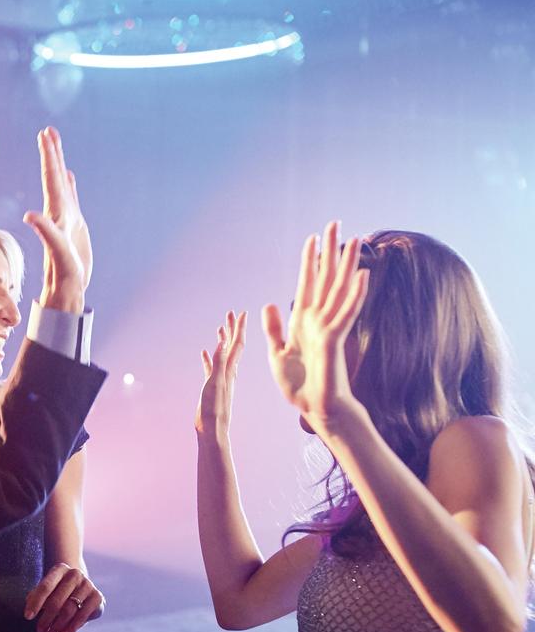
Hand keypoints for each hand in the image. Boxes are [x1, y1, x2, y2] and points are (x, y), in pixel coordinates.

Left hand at [23, 127, 90, 313]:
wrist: (67, 290)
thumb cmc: (64, 276)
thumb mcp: (57, 253)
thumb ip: (47, 232)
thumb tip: (31, 215)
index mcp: (57, 214)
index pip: (52, 179)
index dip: (50, 157)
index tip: (45, 134)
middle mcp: (60, 214)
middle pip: (55, 178)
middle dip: (52, 154)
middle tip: (48, 131)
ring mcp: (66, 220)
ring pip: (62, 186)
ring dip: (59, 165)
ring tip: (54, 145)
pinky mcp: (73, 228)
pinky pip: (71, 200)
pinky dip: (70, 186)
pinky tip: (70, 177)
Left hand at [24, 563, 104, 631]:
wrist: (80, 587)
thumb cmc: (57, 589)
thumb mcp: (46, 590)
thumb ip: (36, 597)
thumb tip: (29, 611)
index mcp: (59, 569)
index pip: (45, 587)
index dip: (36, 603)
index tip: (27, 617)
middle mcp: (75, 574)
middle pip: (57, 600)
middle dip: (46, 618)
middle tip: (39, 631)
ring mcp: (88, 585)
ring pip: (69, 610)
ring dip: (58, 626)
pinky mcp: (98, 597)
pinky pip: (82, 616)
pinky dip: (71, 628)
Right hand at [196, 310, 246, 436]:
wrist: (213, 430)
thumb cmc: (214, 410)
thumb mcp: (216, 384)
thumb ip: (219, 363)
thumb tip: (223, 343)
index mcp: (230, 370)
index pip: (237, 344)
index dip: (238, 328)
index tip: (241, 313)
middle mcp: (228, 372)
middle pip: (232, 346)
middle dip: (232, 329)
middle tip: (231, 314)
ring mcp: (221, 378)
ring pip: (223, 354)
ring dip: (222, 341)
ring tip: (220, 329)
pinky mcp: (212, 386)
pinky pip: (211, 367)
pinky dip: (209, 358)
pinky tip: (205, 353)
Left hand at [261, 221, 369, 432]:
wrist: (314, 407)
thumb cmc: (300, 384)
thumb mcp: (277, 353)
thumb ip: (274, 329)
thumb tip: (269, 303)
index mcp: (303, 321)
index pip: (307, 284)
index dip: (309, 261)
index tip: (311, 238)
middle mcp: (319, 319)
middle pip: (326, 279)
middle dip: (330, 252)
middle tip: (336, 224)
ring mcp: (329, 328)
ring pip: (340, 290)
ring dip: (348, 265)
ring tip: (355, 240)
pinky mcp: (334, 341)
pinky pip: (345, 314)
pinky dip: (354, 295)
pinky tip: (362, 276)